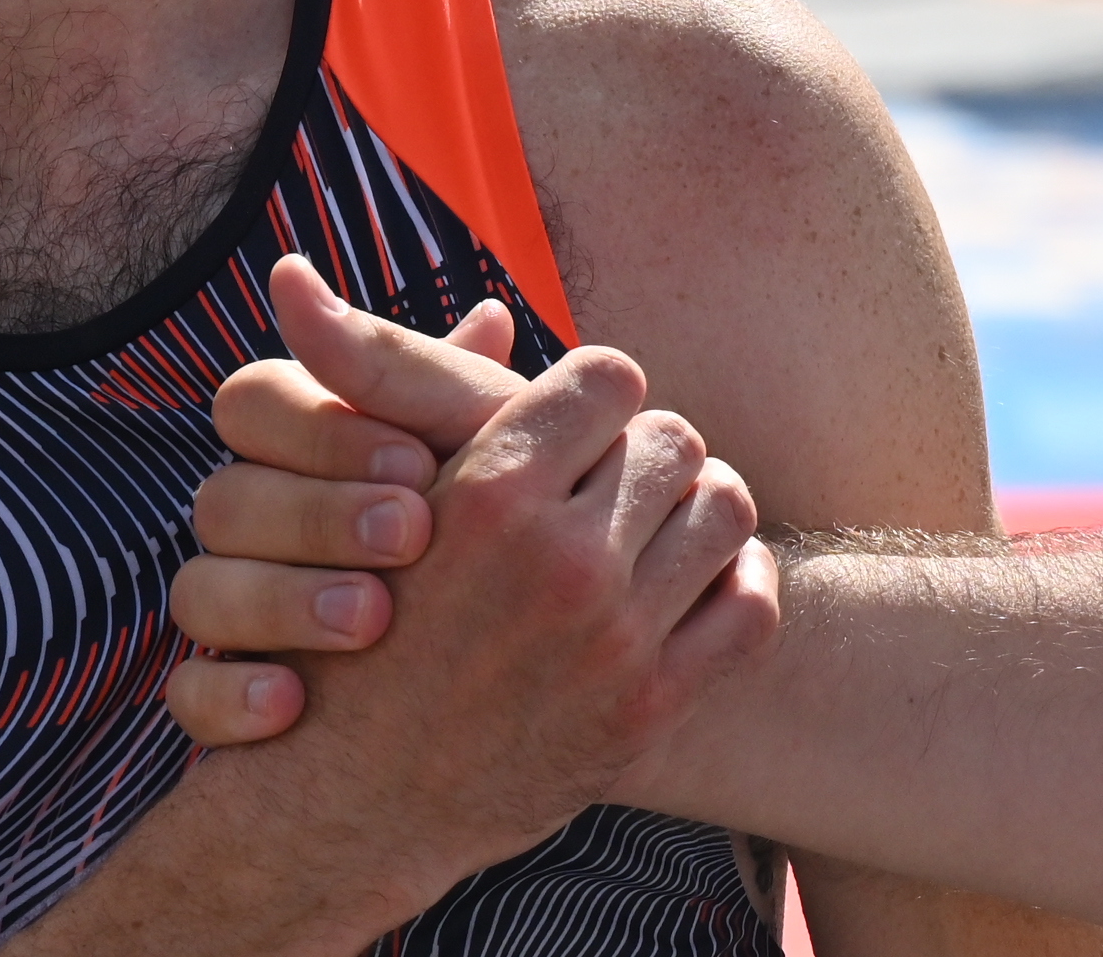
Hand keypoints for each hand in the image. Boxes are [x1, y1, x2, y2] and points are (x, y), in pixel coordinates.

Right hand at [164, 260, 770, 837]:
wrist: (351, 794)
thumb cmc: (352, 626)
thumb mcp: (372, 496)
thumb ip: (430, 391)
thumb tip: (487, 307)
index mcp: (490, 489)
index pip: (610, 376)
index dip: (596, 390)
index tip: (577, 417)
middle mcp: (561, 560)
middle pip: (675, 439)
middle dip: (648, 448)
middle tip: (619, 474)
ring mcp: (613, 639)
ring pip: (725, 512)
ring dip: (699, 505)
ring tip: (661, 521)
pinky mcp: (649, 711)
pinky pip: (750, 609)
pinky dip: (737, 581)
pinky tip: (697, 581)